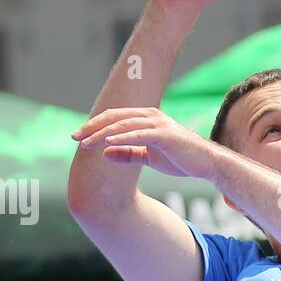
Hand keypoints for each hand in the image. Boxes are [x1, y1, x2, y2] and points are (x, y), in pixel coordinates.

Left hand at [73, 108, 220, 180]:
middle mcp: (152, 116)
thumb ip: (127, 153)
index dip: (95, 125)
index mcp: (148, 118)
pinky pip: (138, 134)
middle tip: (74, 137)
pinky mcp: (165, 135)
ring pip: (124, 124)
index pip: (115, 116)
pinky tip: (107, 142)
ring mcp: (159, 124)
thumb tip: (104, 153)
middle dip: (92, 127)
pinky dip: (121, 136)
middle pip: (115, 116)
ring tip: (85, 143)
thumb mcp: (148, 157)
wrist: (206, 164)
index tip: (77, 136)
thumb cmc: (180, 159)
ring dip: (102, 133)